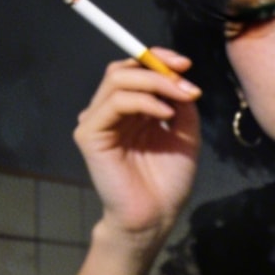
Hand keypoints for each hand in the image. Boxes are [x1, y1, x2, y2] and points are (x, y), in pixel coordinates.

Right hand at [73, 49, 202, 246]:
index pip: (136, 70)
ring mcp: (97, 121)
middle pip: (124, 69)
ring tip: (181, 97)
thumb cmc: (168, 181)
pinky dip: (143, 101)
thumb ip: (180, 103)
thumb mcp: (184, 133)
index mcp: (131, 109)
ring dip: (154, 82)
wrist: (156, 215)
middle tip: (185, 79)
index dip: (158, 59)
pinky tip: (165, 114)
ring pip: (118, 79)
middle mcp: (111, 112)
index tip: (186, 64)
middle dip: (157, 67)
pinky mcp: (89, 135)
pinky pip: (114, 103)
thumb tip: (179, 77)